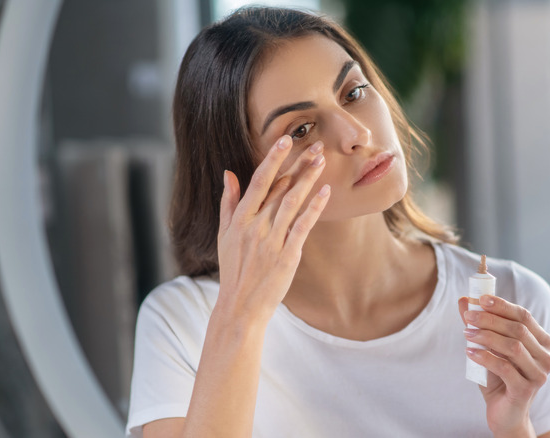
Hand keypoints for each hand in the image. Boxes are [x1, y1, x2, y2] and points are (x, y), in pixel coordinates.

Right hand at [216, 135, 329, 322]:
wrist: (239, 306)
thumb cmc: (233, 270)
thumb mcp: (224, 235)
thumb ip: (228, 203)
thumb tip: (228, 173)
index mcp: (239, 219)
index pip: (258, 181)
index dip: (272, 159)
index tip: (285, 139)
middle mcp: (255, 226)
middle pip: (279, 188)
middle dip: (298, 164)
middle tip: (316, 144)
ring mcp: (271, 240)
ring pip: (292, 202)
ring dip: (308, 179)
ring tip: (322, 160)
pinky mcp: (287, 256)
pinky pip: (302, 226)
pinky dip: (314, 208)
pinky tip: (325, 192)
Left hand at [458, 295, 549, 437]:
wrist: (504, 413)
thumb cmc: (498, 377)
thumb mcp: (488, 348)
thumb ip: (479, 324)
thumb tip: (464, 300)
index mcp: (542, 342)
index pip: (524, 316)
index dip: (502, 305)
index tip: (480, 299)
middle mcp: (546, 357)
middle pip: (518, 329)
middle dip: (490, 319)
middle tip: (468, 316)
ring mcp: (539, 375)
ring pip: (513, 347)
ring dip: (487, 336)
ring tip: (466, 333)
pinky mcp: (526, 390)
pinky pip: (505, 368)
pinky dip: (485, 357)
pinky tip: (470, 352)